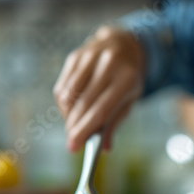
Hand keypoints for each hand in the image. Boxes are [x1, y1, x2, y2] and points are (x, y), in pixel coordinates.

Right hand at [53, 26, 145, 151]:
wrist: (125, 44)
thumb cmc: (128, 77)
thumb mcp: (130, 98)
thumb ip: (115, 122)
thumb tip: (104, 148)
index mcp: (126, 77)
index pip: (101, 110)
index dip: (85, 130)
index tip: (74, 147)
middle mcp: (107, 64)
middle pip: (82, 104)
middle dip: (74, 127)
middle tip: (72, 141)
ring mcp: (89, 57)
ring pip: (68, 95)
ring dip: (67, 116)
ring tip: (74, 124)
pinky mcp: (76, 56)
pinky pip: (62, 86)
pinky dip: (64, 103)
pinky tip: (72, 109)